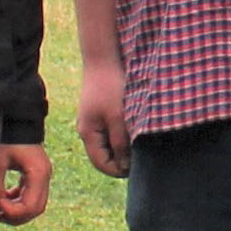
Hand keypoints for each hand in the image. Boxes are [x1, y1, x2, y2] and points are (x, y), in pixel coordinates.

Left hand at [0, 144, 53, 224]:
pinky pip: (31, 196)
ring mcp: (42, 175)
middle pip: (36, 209)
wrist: (14, 120)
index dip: (13, 212)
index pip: (31, 206)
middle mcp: (44, 175)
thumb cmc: (5, 138)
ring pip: (35, 205)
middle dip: (16, 217)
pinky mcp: (35, 174)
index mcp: (39, 172)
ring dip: (17, 211)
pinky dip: (18, 202)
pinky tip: (3, 200)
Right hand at [76, 54, 131, 178]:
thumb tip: (123, 166)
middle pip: (104, 156)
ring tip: (141, 142)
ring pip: (109, 144)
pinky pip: (111, 132)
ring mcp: (93, 121)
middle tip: (143, 156)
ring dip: (124, 147)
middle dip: (122, 160)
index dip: (119, 171)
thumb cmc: (110, 87)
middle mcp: (87, 130)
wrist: (103, 59)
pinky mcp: (100, 112)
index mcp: (88, 133)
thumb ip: (120, 143)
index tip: (138, 168)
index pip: (101, 164)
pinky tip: (136, 129)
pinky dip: (123, 135)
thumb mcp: (118, 117)